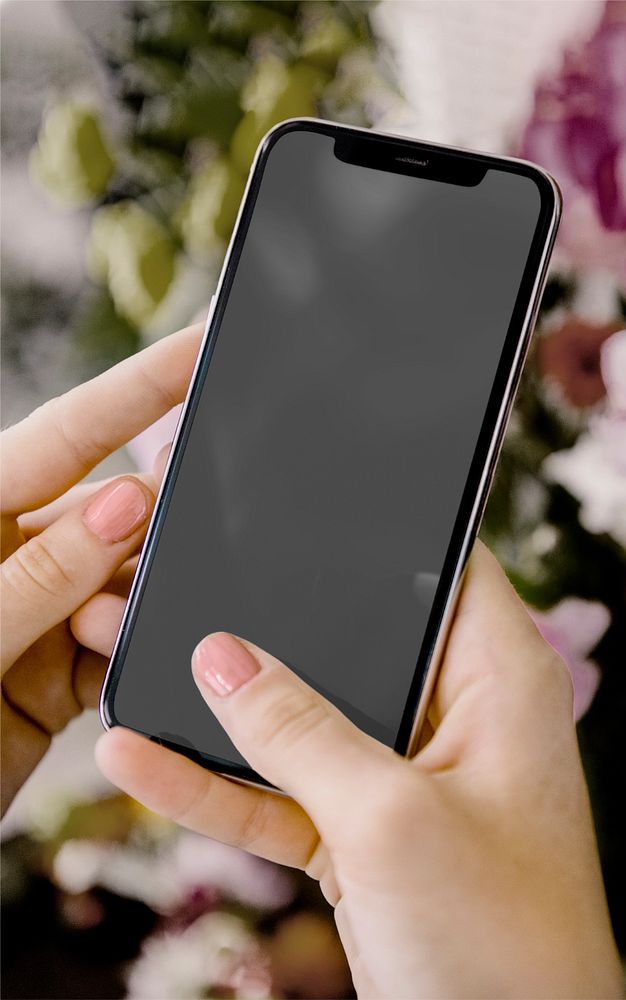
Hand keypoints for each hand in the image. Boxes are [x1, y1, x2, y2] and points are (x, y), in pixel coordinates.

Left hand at [0, 324, 201, 814]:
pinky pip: (120, 646)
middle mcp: (12, 555)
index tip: (204, 345)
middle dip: (154, 521)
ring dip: (138, 602)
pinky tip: (125, 659)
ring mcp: (38, 613)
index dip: (142, 387)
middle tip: (205, 520)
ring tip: (105, 629)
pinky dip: (134, 653)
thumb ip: (42, 572)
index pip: (71, 434)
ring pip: (125, 585)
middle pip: (110, 514)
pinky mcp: (58, 673)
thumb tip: (124, 505)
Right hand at [87, 542, 622, 998]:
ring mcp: (400, 770)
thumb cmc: (502, 944)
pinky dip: (218, 781)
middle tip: (179, 585)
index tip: (287, 503)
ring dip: (221, 706)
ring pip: (302, 716)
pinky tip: (143, 761)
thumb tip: (222, 657)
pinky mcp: (360, 828)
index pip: (438, 562)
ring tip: (134, 661)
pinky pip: (281, 787)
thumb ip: (299, 730)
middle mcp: (452, 710)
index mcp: (498, 675)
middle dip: (264, 620)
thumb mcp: (390, 818)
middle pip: (350, 636)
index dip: (370, 529)